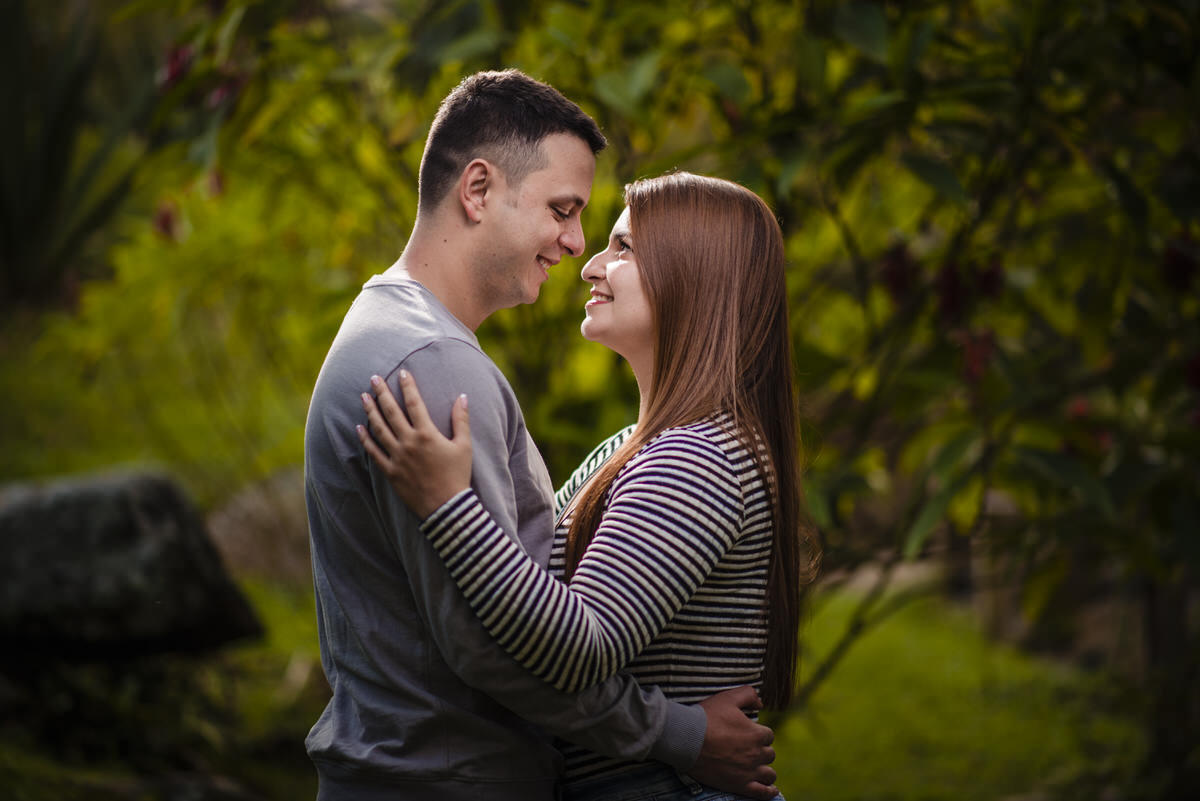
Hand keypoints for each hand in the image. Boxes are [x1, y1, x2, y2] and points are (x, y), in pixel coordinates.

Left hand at [357, 370, 472, 518]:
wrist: (446, 507)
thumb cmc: (458, 475)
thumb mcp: (464, 446)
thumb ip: (461, 420)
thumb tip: (463, 397)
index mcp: (427, 434)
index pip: (415, 404)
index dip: (408, 386)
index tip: (402, 373)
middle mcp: (409, 443)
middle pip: (391, 412)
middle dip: (382, 393)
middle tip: (374, 378)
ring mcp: (397, 457)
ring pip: (379, 429)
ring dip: (370, 411)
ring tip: (363, 396)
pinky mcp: (390, 472)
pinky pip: (374, 453)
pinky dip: (366, 440)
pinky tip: (359, 428)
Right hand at [689, 686, 777, 798]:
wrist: (687, 740)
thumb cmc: (706, 718)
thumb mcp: (728, 698)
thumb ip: (748, 694)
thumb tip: (761, 703)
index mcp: (756, 734)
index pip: (768, 735)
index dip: (758, 734)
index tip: (748, 734)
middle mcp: (756, 754)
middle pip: (769, 754)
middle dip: (761, 751)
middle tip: (747, 749)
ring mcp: (749, 772)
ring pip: (769, 774)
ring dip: (765, 770)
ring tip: (756, 767)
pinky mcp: (739, 785)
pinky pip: (762, 793)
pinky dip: (769, 792)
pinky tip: (771, 789)